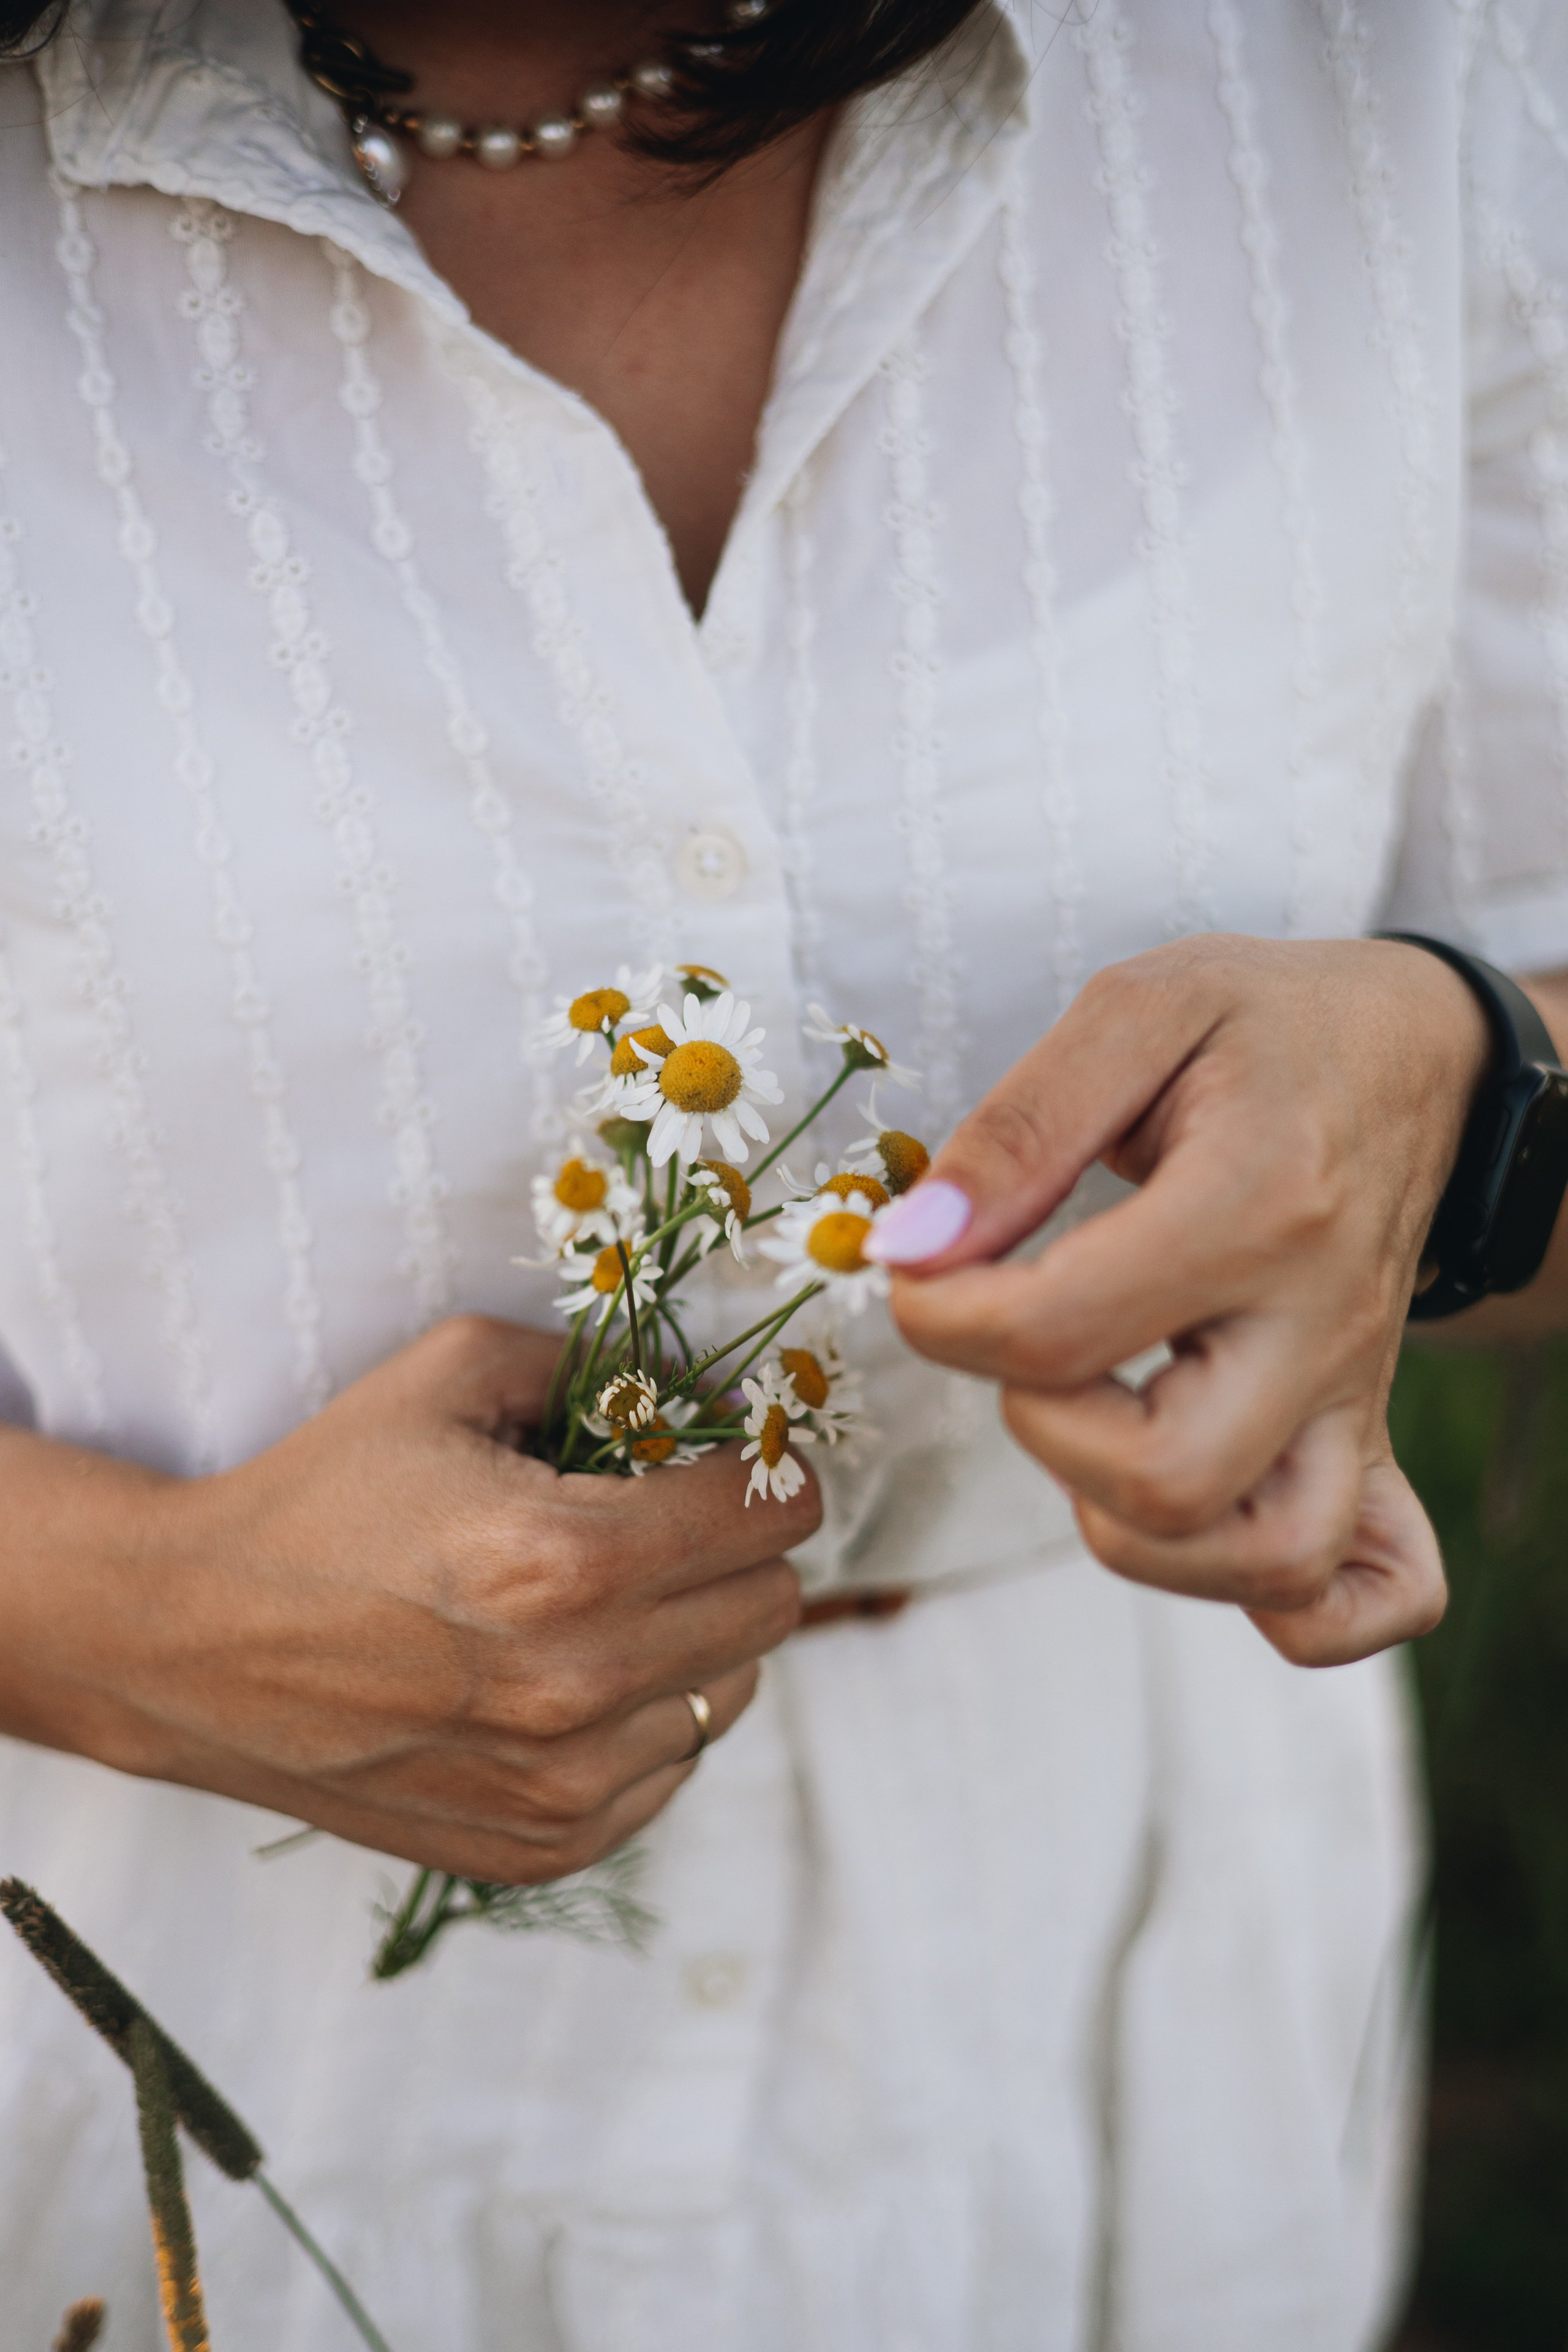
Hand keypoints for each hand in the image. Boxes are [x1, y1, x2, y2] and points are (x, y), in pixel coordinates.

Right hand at [0, 1316, 814, 1880]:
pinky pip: (671, 1767)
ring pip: (735, 1691)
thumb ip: (600, 1363)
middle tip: (662, 1521)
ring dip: (694, 1637)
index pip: (771, 1513)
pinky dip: (644, 1717)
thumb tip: (712, 1394)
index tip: (724, 1457)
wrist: (189, 1642)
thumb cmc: (322, 1493)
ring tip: (597, 1604)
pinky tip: (560, 1676)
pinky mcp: (539, 1847)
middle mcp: (578, 1686)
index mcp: (565, 1559)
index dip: (762, 1469)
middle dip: (734, 1547)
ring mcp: (562, 1785)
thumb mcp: (455, 1370)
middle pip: (775, 1605)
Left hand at [868, 936, 1490, 1664]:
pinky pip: (1367, 1592)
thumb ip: (1019, 1129)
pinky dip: (1286, 1604)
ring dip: (1133, 1525)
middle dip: (1042, 1429)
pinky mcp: (1369, 1437)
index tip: (920, 1266)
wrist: (1421, 1051)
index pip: (1058, 1337)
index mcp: (1260, 1203)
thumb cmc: (1269, 1023)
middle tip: (1022, 1340)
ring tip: (1093, 1412)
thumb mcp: (1138, 1010)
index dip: (941, 1317)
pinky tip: (1200, 1526)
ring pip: (1262, 1561)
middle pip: (1169, 1484)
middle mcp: (1319, 1325)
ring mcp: (1354, 1398)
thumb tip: (912, 1245)